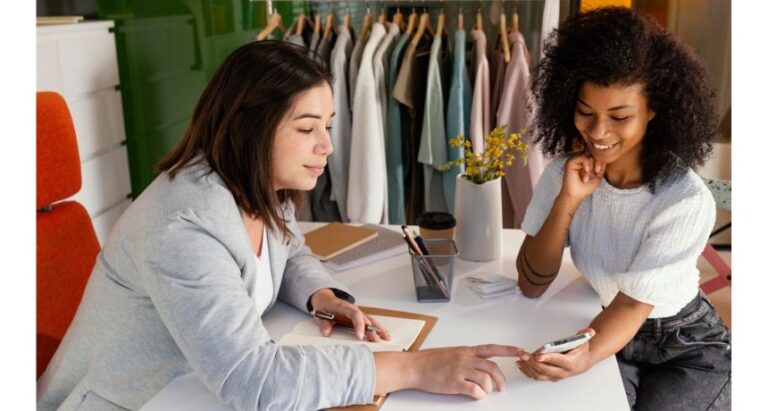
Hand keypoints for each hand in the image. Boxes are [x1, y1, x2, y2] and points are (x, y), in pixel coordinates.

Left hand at [309, 289, 389, 340]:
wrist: (325, 298)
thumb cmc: (323, 306)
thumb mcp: (320, 313)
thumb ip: (324, 323)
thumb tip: (326, 332)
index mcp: (344, 307)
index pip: (354, 314)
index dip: (358, 325)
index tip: (359, 336)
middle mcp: (353, 309)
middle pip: (366, 318)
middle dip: (372, 330)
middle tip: (377, 341)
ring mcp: (357, 313)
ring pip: (371, 320)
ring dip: (379, 328)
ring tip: (387, 337)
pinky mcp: (359, 318)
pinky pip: (370, 322)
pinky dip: (377, 328)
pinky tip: (384, 335)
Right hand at [412, 345, 529, 399]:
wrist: (414, 367)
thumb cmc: (429, 361)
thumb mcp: (451, 353)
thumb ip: (467, 358)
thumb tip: (480, 367)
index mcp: (466, 351)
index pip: (493, 349)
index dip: (510, 351)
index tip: (523, 353)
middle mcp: (465, 358)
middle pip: (493, 367)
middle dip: (501, 379)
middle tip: (502, 388)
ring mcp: (460, 370)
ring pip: (486, 379)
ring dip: (489, 389)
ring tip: (485, 393)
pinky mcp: (454, 383)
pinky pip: (474, 390)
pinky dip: (479, 395)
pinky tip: (476, 395)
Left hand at [517, 328, 595, 381]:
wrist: (582, 363)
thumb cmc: (580, 352)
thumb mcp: (584, 341)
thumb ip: (585, 335)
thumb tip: (589, 331)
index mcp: (571, 363)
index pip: (558, 361)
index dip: (548, 358)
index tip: (538, 355)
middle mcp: (563, 372)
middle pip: (546, 370)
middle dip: (533, 363)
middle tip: (524, 356)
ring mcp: (556, 376)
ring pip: (540, 375)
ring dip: (528, 368)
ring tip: (520, 359)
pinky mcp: (550, 377)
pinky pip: (537, 377)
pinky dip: (527, 371)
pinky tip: (521, 365)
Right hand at [561, 155, 605, 202]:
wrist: (576, 195)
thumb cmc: (585, 188)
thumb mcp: (598, 176)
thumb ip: (601, 167)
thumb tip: (605, 158)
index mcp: (586, 164)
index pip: (595, 156)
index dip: (600, 162)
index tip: (599, 172)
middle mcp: (580, 161)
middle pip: (593, 154)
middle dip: (597, 163)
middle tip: (596, 172)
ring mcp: (575, 161)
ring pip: (588, 155)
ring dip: (591, 166)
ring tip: (588, 176)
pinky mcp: (571, 162)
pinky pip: (583, 157)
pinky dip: (587, 164)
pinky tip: (585, 172)